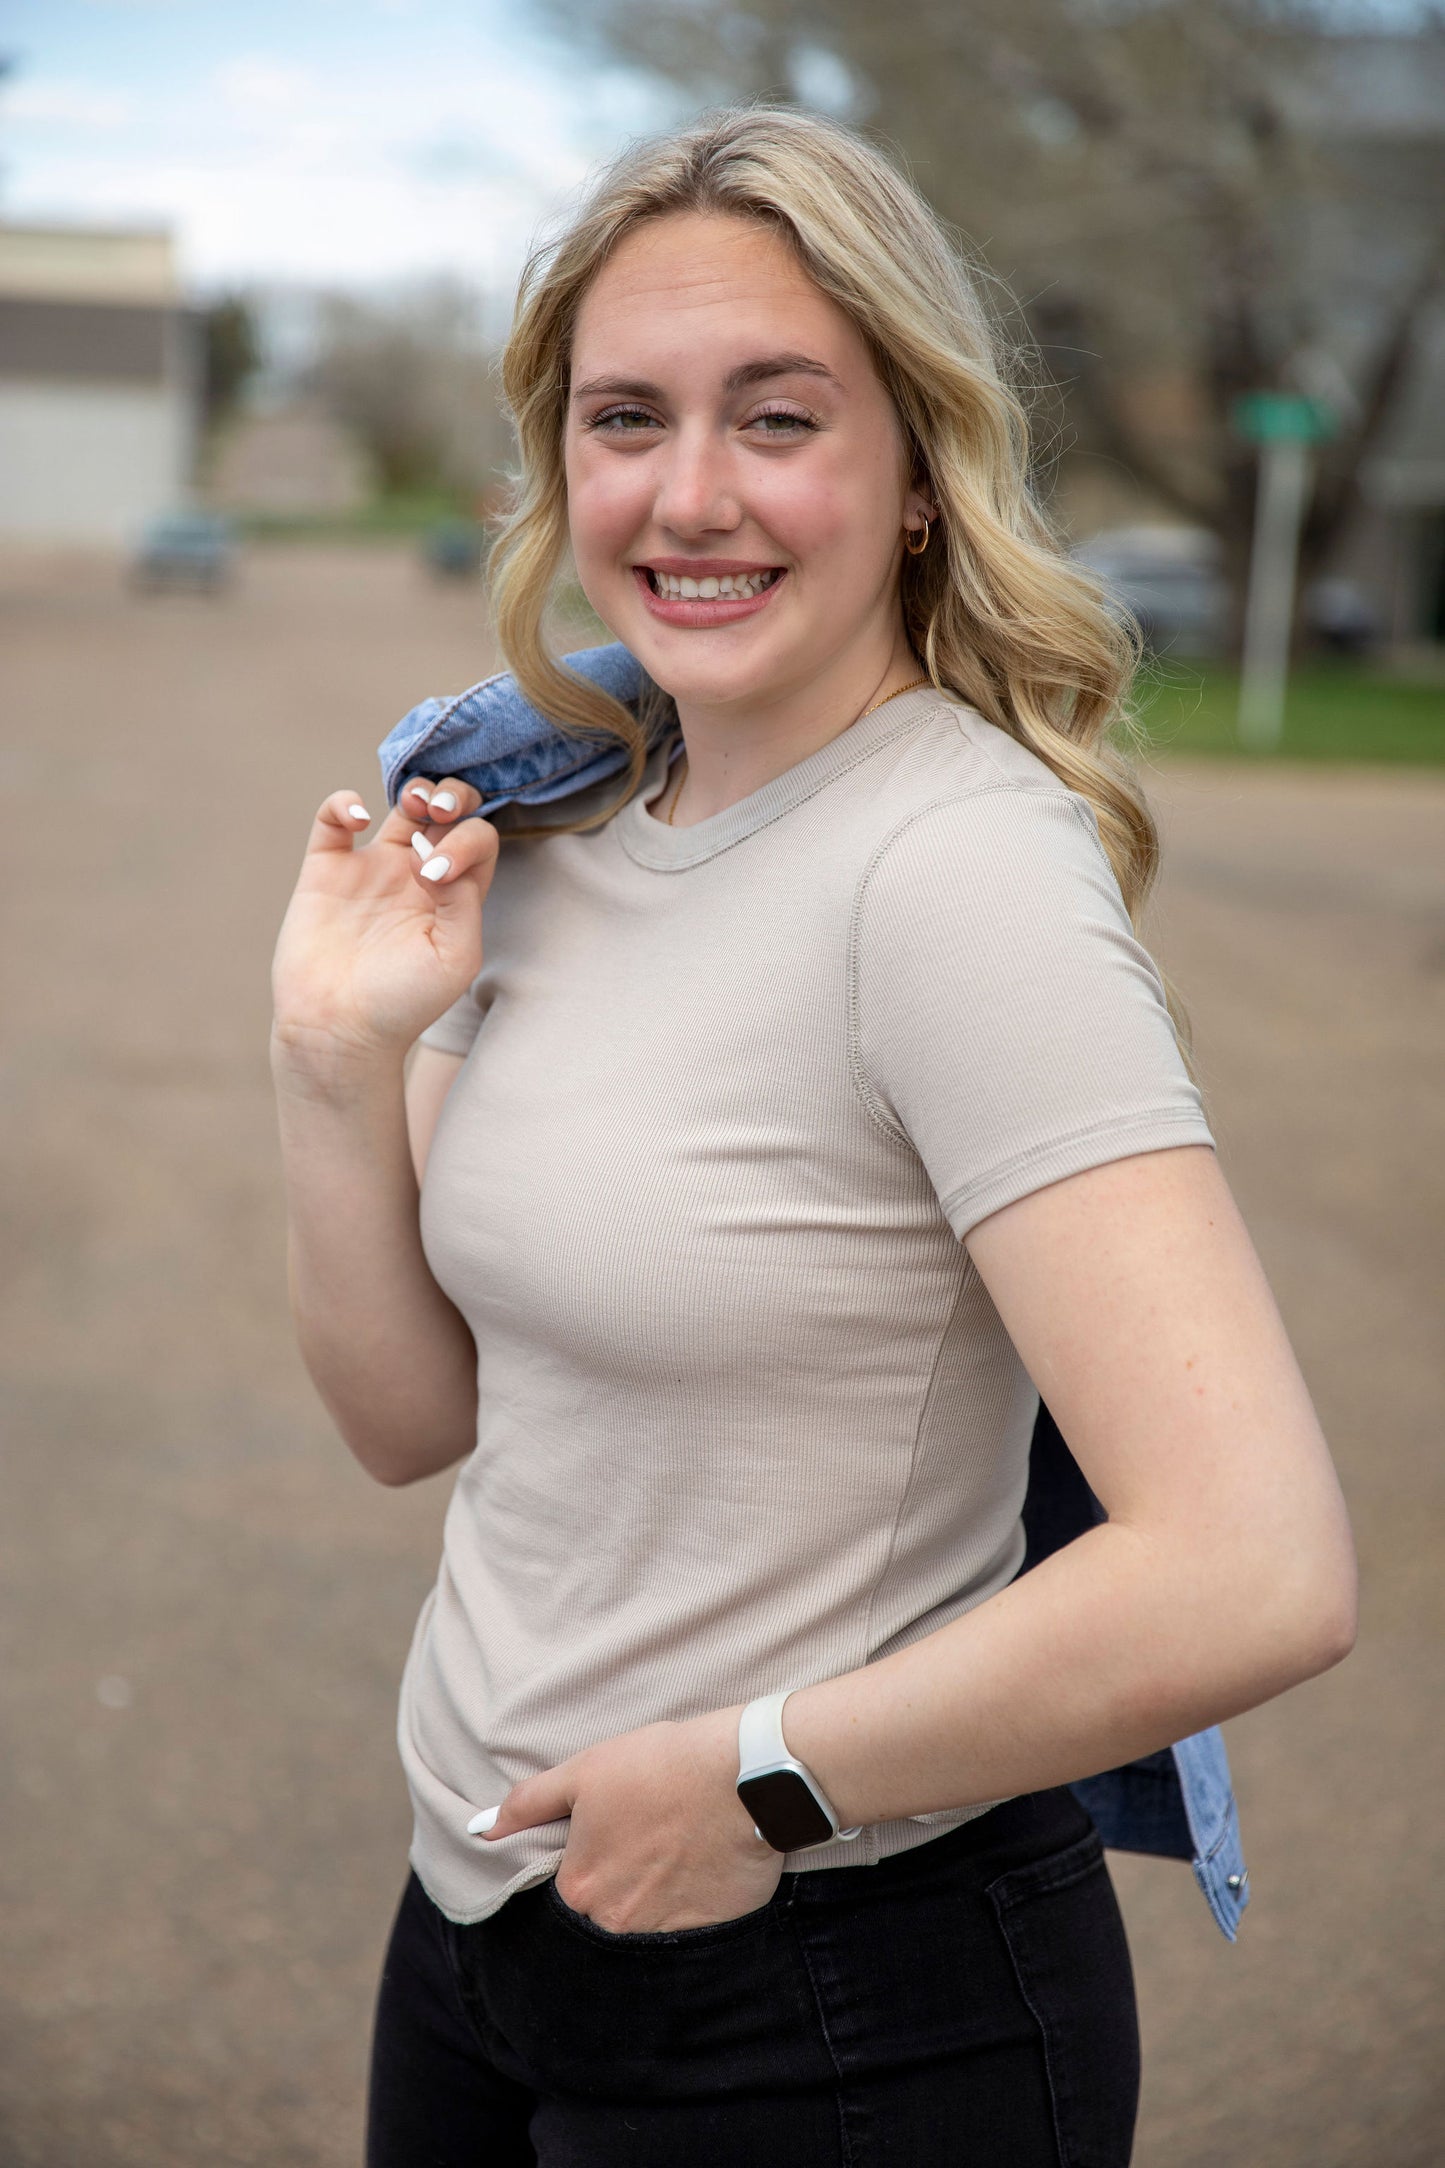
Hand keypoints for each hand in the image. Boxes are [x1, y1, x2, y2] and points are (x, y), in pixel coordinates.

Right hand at [271, 775, 497, 1071]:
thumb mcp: (455, 958)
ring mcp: (373, 869)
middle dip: (452, 795)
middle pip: (448, 811)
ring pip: (400, 804)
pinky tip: (356, 816)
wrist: (338, 1029)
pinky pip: (334, 818)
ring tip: (414, 803)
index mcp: (457, 895)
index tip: (437, 874)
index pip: (478, 840)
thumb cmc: (404, 1003)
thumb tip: (439, 854)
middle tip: (438, 809)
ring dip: (414, 789)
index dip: (466, 838)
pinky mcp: (327, 870)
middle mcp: (419, 875)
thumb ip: (463, 901)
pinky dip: (343, 803)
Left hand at [475, 1707, 784, 1932]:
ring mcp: (662, 1935)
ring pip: (645, 1923)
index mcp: (578, 1888)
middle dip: (621, 1882)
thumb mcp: (585, 1771)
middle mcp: (614, 1923)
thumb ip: (529, 1804)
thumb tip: (481, 1828)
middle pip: (604, 1912)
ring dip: (655, 1895)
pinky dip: (692, 1904)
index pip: (566, 1890)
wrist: (746, 1775)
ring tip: (678, 1851)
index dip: (589, 1859)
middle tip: (649, 1841)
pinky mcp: (708, 1936)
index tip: (615, 1834)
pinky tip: (703, 1867)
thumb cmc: (661, 1766)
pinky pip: (688, 1931)